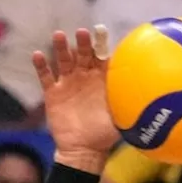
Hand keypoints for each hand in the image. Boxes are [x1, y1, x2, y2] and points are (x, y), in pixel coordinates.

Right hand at [33, 26, 119, 168]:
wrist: (84, 150)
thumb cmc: (105, 135)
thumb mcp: (119, 117)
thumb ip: (126, 101)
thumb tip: (143, 90)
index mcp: (101, 82)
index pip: (101, 59)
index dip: (101, 48)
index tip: (102, 35)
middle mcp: (84, 78)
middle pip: (82, 56)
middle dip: (82, 44)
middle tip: (82, 33)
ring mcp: (67, 84)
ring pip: (63, 61)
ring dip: (61, 48)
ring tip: (59, 36)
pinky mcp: (53, 93)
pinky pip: (45, 76)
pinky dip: (41, 66)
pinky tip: (38, 55)